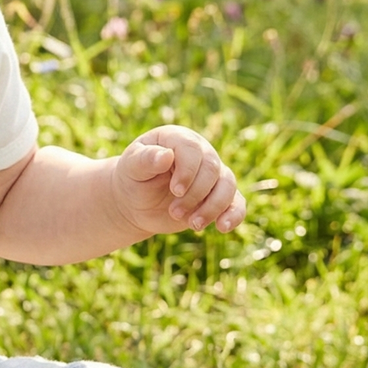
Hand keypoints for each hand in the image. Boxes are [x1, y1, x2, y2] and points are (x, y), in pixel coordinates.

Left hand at [112, 126, 244, 238]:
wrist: (137, 202)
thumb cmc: (133, 179)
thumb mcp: (131, 168)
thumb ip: (145, 159)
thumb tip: (166, 156)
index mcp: (178, 139)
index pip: (192, 149)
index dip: (188, 171)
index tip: (175, 191)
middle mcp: (201, 152)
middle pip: (212, 169)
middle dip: (195, 194)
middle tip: (174, 212)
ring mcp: (212, 175)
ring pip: (227, 186)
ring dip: (212, 207)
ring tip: (193, 225)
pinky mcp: (219, 196)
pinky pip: (236, 203)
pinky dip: (234, 215)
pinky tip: (222, 228)